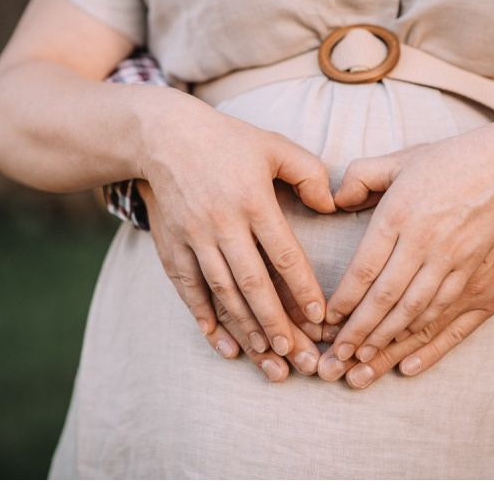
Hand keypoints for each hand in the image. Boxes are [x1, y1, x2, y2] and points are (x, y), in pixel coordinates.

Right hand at [138, 96, 334, 357]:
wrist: (162, 136)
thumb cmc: (226, 140)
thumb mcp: (274, 145)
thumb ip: (310, 173)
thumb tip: (331, 206)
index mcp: (253, 200)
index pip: (284, 254)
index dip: (303, 288)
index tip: (320, 317)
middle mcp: (222, 223)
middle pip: (253, 283)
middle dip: (277, 323)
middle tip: (297, 356)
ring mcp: (194, 237)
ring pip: (222, 292)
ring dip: (245, 328)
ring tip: (267, 358)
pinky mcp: (172, 245)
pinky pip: (188, 288)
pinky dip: (204, 317)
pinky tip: (221, 341)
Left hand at [320, 132, 493, 377]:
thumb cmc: (449, 162)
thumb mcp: (399, 160)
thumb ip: (360, 177)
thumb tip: (334, 201)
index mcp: (399, 214)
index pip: (364, 267)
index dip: (345, 298)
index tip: (328, 318)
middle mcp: (423, 241)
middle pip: (384, 296)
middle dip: (359, 329)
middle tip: (338, 353)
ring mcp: (450, 260)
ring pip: (412, 310)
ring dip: (386, 338)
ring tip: (364, 358)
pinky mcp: (473, 272)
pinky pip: (442, 311)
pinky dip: (421, 333)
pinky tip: (404, 349)